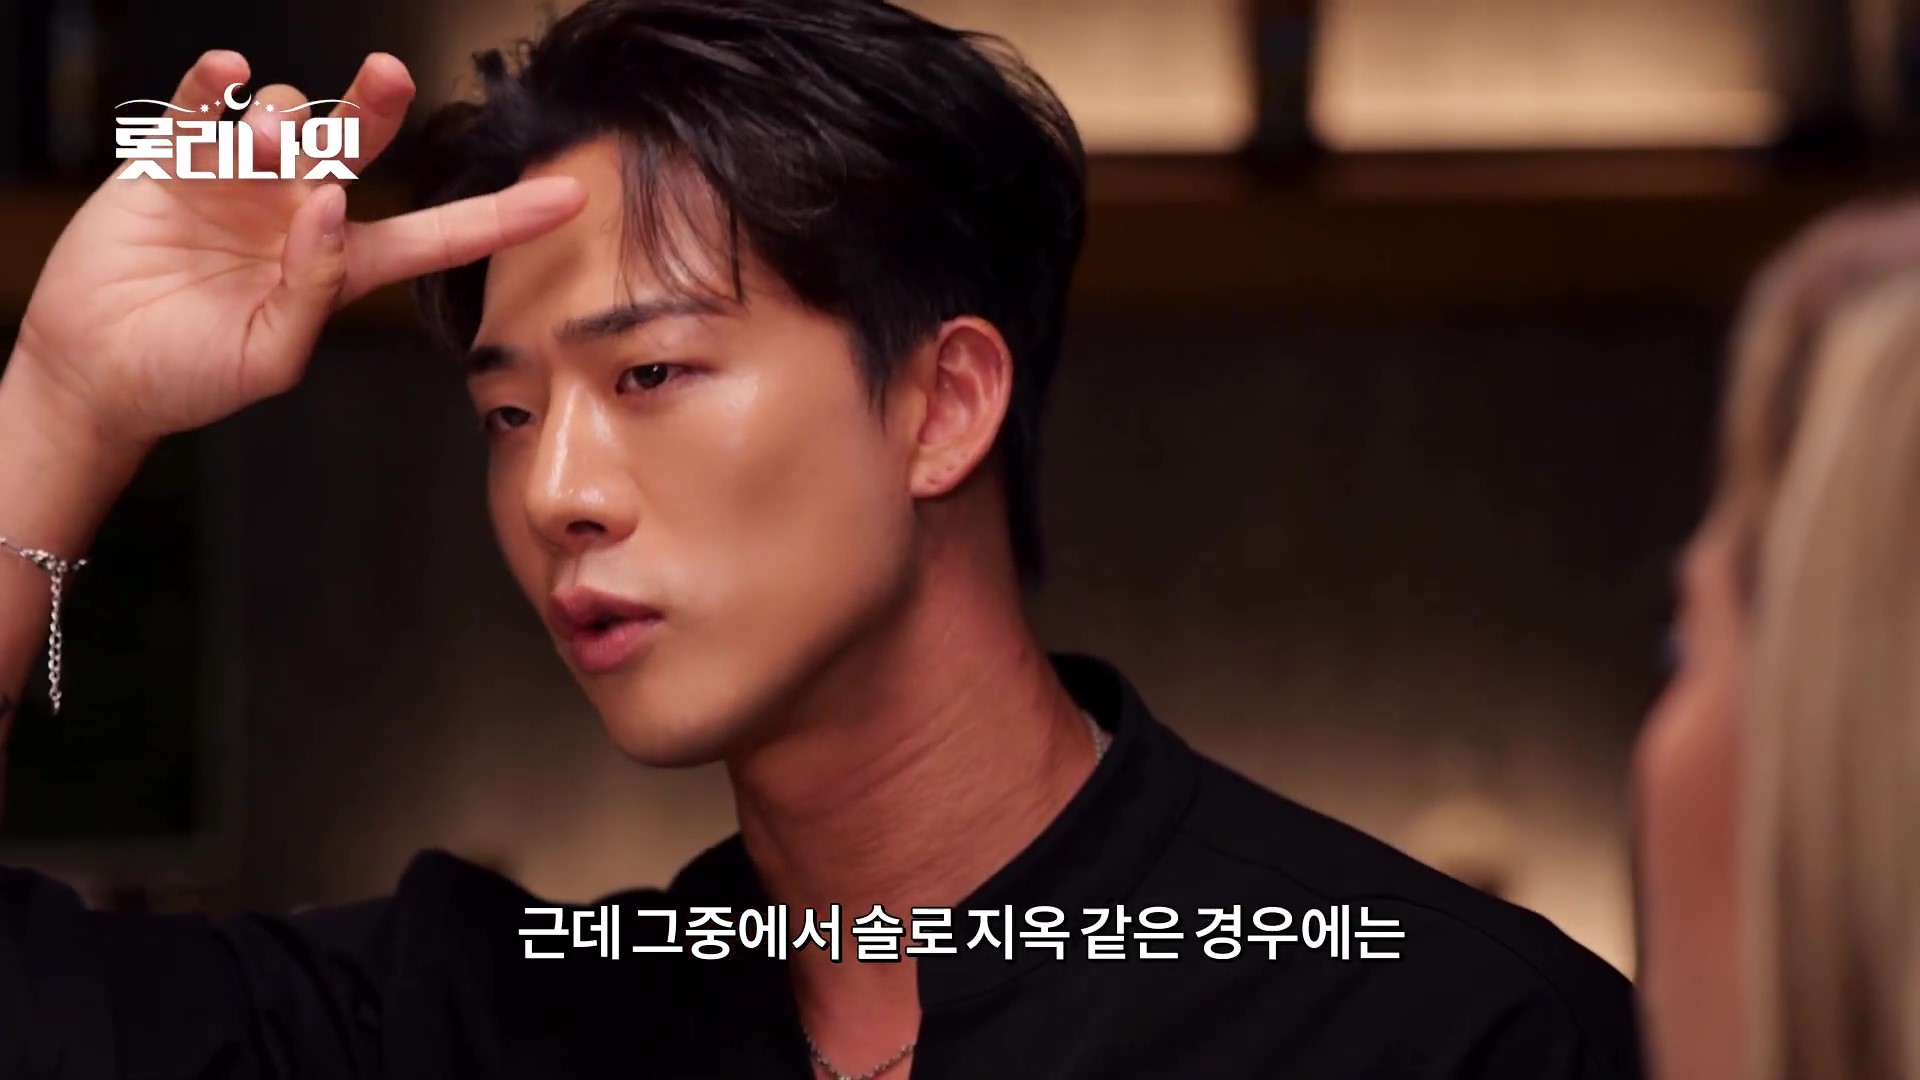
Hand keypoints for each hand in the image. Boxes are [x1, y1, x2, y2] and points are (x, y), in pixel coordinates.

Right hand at [9, 50, 583, 457]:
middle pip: (357, 142)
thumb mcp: (268, 356)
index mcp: (340, 266)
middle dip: (378, 103)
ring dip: (283, 119)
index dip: (501, 217)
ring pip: (285, 116)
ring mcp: (240, 181)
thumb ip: (314, 291)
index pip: (436, 235)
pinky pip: (204, 103)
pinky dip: (217, 83)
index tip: (567, 197)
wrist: (95, 374)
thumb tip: (333, 210)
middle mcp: (300, 211)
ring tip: (259, 151)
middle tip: (389, 75)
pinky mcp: (175, 160)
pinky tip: (226, 76)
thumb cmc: (189, 377)